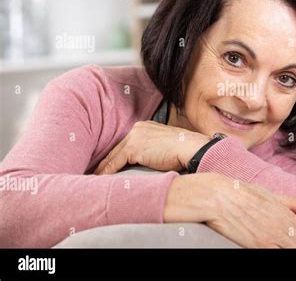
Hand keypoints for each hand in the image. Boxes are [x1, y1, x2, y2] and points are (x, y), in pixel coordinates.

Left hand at [94, 121, 210, 174]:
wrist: (190, 147)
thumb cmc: (183, 149)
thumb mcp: (164, 145)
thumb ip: (151, 148)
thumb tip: (143, 161)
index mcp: (144, 126)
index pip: (125, 143)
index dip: (115, 155)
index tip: (107, 165)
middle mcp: (136, 129)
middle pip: (116, 149)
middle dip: (106, 161)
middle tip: (95, 172)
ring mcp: (134, 137)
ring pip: (113, 156)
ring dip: (103, 168)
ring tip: (95, 178)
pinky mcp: (133, 148)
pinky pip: (115, 163)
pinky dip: (107, 172)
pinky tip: (101, 180)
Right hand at [164, 173, 295, 247]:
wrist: (218, 196)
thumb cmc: (240, 192)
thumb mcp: (269, 194)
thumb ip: (292, 201)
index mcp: (285, 213)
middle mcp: (281, 227)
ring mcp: (269, 238)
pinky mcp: (256, 246)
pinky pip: (276, 255)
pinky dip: (285, 257)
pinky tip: (288, 257)